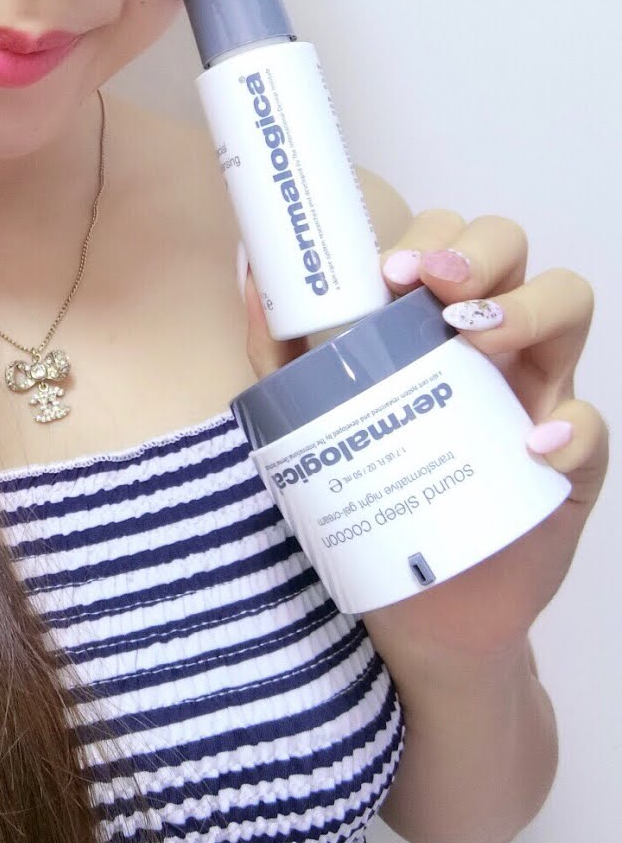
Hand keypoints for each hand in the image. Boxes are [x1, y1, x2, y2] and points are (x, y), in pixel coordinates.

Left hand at [243, 211, 608, 660]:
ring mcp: (539, 393)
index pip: (448, 243)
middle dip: (478, 251)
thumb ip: (281, 353)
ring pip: (567, 302)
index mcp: (435, 320)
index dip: (430, 238)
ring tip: (477, 340)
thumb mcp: (313, 418)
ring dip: (525, 307)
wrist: (418, 605)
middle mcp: (494, 341)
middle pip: (512, 250)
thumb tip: (254, 277)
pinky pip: (594, 427)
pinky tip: (531, 444)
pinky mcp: (571, 464)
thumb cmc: (372, 493)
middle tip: (435, 288)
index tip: (388, 270)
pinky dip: (569, 427)